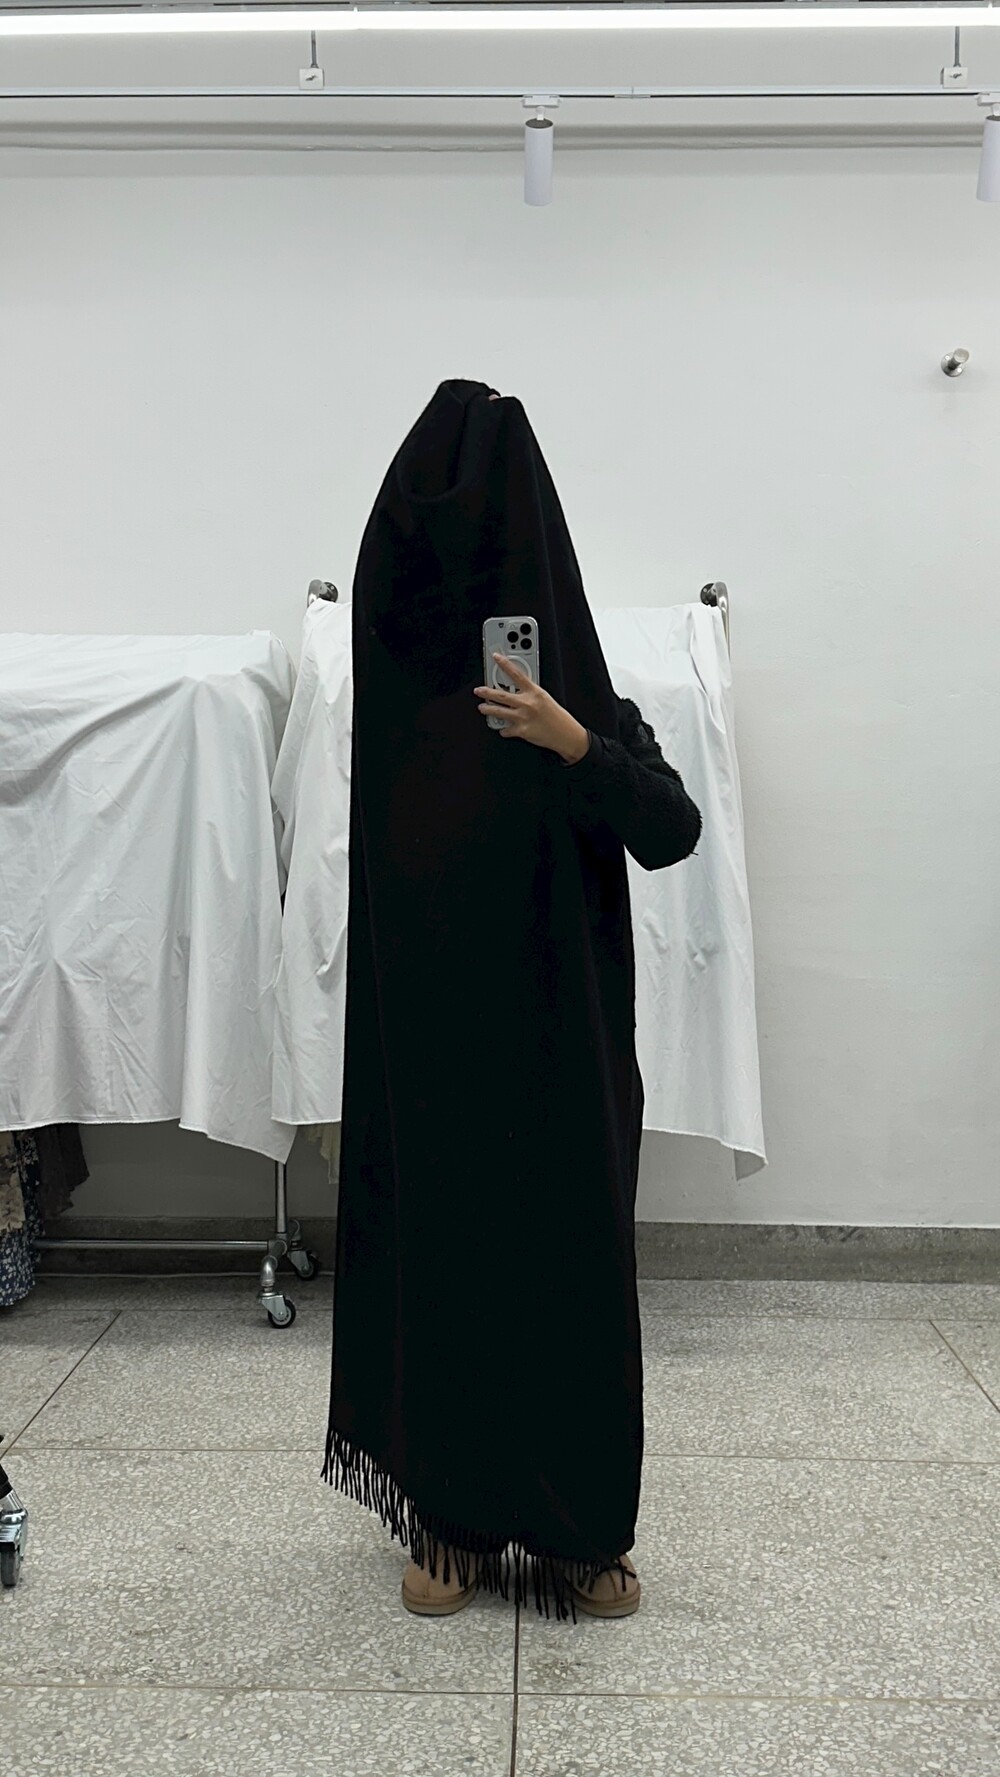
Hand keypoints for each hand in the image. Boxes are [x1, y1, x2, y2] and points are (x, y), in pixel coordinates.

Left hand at [474, 652, 589, 763]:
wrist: (566, 734)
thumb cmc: (557, 717)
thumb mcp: (545, 698)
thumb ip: (530, 693)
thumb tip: (516, 691)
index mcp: (534, 692)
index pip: (517, 674)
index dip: (505, 664)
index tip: (496, 657)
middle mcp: (527, 703)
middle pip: (501, 695)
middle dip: (486, 692)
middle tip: (478, 690)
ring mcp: (523, 717)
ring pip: (498, 711)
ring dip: (488, 709)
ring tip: (482, 708)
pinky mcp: (522, 731)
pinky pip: (506, 730)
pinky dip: (503, 730)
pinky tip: (504, 729)